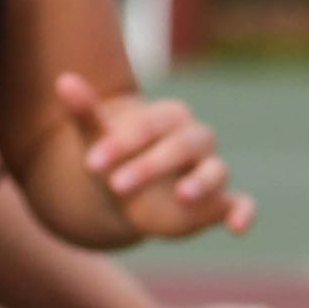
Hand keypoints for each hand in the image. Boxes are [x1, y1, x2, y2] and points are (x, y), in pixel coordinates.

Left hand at [56, 73, 255, 240]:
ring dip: (201, 182)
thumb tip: (63, 79)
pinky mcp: (219, 202)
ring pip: (217, 170)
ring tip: (181, 197)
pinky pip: (242, 202)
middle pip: (183, 145)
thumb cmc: (111, 157)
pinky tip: (237, 228)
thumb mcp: (95, 137)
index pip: (150, 124)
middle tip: (116, 185)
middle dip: (151, 165)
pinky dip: (245, 212)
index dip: (123, 142)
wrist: (123, 190)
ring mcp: (208, 170)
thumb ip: (85, 110)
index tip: (91, 162)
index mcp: (167, 117)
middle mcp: (194, 139)